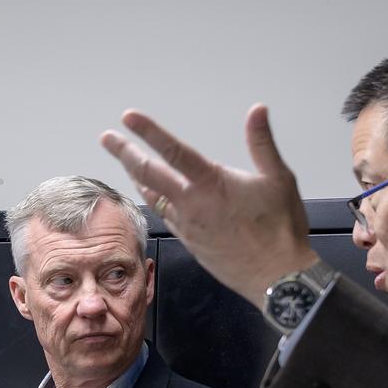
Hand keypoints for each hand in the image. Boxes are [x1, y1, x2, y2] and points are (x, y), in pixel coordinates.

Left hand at [100, 104, 318, 307]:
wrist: (275, 276)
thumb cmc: (280, 228)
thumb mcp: (278, 178)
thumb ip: (262, 141)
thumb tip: (258, 110)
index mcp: (211, 184)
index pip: (173, 151)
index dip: (148, 132)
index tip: (128, 118)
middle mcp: (191, 204)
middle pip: (148, 173)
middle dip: (125, 152)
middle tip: (107, 138)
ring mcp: (186, 224)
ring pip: (152, 195)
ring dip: (135, 175)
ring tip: (124, 161)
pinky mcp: (188, 240)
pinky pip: (163, 214)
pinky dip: (153, 198)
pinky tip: (151, 193)